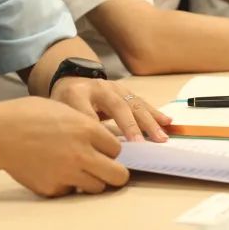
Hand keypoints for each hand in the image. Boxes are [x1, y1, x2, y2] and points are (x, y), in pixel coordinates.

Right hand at [0, 96, 128, 196]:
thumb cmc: (28, 115)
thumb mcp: (64, 110)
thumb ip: (86, 126)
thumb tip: (101, 140)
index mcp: (87, 130)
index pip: (118, 150)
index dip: (110, 150)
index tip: (102, 149)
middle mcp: (82, 154)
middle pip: (118, 176)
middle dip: (114, 172)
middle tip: (105, 169)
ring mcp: (68, 174)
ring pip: (97, 187)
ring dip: (91, 180)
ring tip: (76, 169)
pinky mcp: (52, 189)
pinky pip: (70, 191)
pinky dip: (66, 184)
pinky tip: (52, 171)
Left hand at [51, 77, 169, 142]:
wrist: (72, 81)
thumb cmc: (66, 104)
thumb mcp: (60, 113)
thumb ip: (72, 126)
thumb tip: (89, 148)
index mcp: (78, 93)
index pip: (87, 111)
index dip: (97, 127)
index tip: (106, 146)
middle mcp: (100, 88)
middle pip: (117, 106)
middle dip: (130, 126)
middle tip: (140, 144)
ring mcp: (116, 88)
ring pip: (134, 104)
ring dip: (150, 122)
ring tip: (161, 137)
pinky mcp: (126, 91)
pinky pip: (142, 103)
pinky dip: (155, 113)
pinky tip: (167, 121)